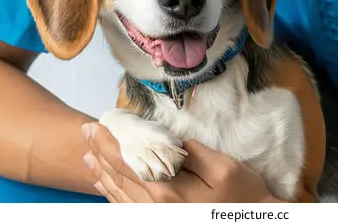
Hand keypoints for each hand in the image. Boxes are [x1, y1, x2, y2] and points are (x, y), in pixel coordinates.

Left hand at [81, 122, 279, 202]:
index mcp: (168, 191)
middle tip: (85, 133)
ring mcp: (156, 218)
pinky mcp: (161, 221)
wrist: (253, 222)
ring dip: (102, 172)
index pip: (129, 161)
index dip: (110, 142)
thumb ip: (191, 153)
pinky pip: (127, 209)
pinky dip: (112, 194)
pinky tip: (105, 184)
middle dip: (100, 153)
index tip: (97, 124)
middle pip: (120, 176)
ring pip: (119, 195)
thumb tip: (168, 141)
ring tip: (88, 155)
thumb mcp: (222, 168)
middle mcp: (155, 208)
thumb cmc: (241, 195)